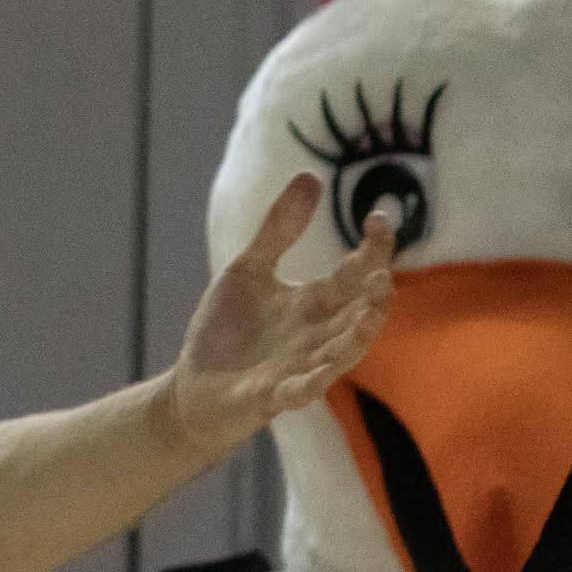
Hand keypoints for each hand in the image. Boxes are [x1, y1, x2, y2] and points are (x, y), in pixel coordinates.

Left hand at [160, 174, 394, 458]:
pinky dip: (308, 385)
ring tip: (369, 316)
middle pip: (358, 314)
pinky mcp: (271, 396)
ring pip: (340, 355)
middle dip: (374, 298)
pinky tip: (315, 378)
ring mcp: (297, 367)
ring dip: (355, 338)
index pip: (358, 272)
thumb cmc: (227, 332)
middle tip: (379, 275)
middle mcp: (315, 334)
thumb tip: (310, 176)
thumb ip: (278, 231)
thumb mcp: (248, 271)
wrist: (191, 387)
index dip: (374, 247)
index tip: (377, 217)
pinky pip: (297, 393)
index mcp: (314, 303)